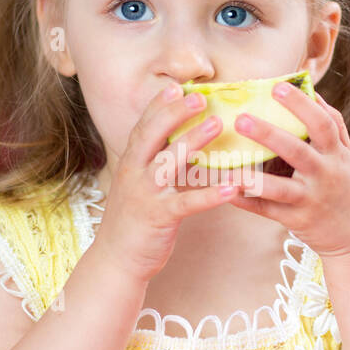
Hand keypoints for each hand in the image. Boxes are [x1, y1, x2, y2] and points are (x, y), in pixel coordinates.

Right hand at [89, 85, 240, 282]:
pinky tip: (234, 188)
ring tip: (218, 124)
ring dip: (194, 141)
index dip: (158, 106)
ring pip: (169, 162)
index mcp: (130, 164)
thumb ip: (154, 165)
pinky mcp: (158, 218)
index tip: (176, 87)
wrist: (115, 261)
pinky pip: (188, 203)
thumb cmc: (133, 222)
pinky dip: (212, 195)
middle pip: (152, 135)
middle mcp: (134, 174)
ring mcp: (145, 195)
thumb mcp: (138, 187)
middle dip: (175, 113)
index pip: (143, 127)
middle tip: (199, 96)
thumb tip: (179, 145)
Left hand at [228, 81, 349, 257]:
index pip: (322, 123)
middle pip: (296, 151)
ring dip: (253, 177)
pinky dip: (247, 202)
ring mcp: (311, 199)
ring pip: (279, 188)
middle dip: (268, 134)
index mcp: (337, 155)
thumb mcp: (349, 158)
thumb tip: (314, 92)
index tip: (278, 86)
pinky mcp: (298, 221)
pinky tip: (227, 191)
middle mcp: (325, 175)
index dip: (301, 104)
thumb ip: (334, 126)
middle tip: (241, 118)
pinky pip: (268, 211)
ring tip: (229, 166)